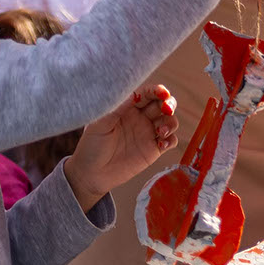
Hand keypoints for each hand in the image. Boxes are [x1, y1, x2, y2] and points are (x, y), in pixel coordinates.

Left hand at [63, 85, 179, 209]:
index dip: (156, 90)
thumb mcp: (99, 124)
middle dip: (169, 103)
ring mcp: (148, 133)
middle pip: (162, 104)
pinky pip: (170, 141)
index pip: (146, 93)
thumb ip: (116, 108)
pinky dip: (171, 140)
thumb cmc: (91, 145)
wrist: (92, 174)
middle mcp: (140, 117)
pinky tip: (161, 144)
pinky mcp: (153, 149)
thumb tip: (134, 94)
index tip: (162, 93)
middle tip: (167, 109)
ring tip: (162, 131)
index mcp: (127, 107)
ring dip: (171, 122)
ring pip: (169, 121)